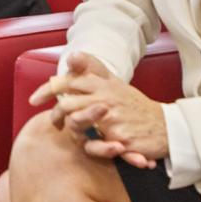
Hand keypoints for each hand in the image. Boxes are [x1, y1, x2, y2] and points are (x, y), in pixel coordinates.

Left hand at [28, 52, 166, 168]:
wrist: (166, 127)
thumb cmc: (135, 106)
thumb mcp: (115, 83)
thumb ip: (93, 70)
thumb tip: (73, 54)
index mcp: (103, 84)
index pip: (68, 82)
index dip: (47, 90)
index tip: (34, 99)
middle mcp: (106, 97)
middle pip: (67, 103)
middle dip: (56, 115)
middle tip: (54, 123)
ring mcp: (112, 118)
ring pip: (76, 124)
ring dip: (72, 130)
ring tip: (75, 133)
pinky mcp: (119, 137)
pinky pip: (93, 145)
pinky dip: (91, 147)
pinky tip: (96, 145)